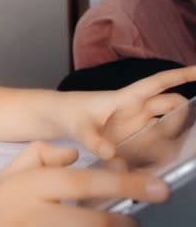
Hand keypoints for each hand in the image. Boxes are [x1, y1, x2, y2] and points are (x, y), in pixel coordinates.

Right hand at [0, 141, 168, 226]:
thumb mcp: (9, 170)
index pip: (84, 181)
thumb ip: (42, 154)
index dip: (123, 184)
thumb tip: (75, 155)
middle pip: (91, 219)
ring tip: (122, 225)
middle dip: (121, 220)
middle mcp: (37, 211)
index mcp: (33, 184)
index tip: (153, 186)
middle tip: (138, 218)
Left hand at [58, 66, 195, 158]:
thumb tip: (110, 155)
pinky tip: (159, 166)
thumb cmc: (69, 113)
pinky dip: (158, 153)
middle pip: (171, 106)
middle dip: (184, 113)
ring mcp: (135, 126)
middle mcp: (136, 110)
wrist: (57, 120)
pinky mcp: (131, 141)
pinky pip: (153, 145)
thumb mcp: (78, 126)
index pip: (159, 83)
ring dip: (174, 136)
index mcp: (126, 98)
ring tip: (179, 152)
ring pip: (166, 127)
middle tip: (191, 133)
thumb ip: (93, 141)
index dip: (181, 75)